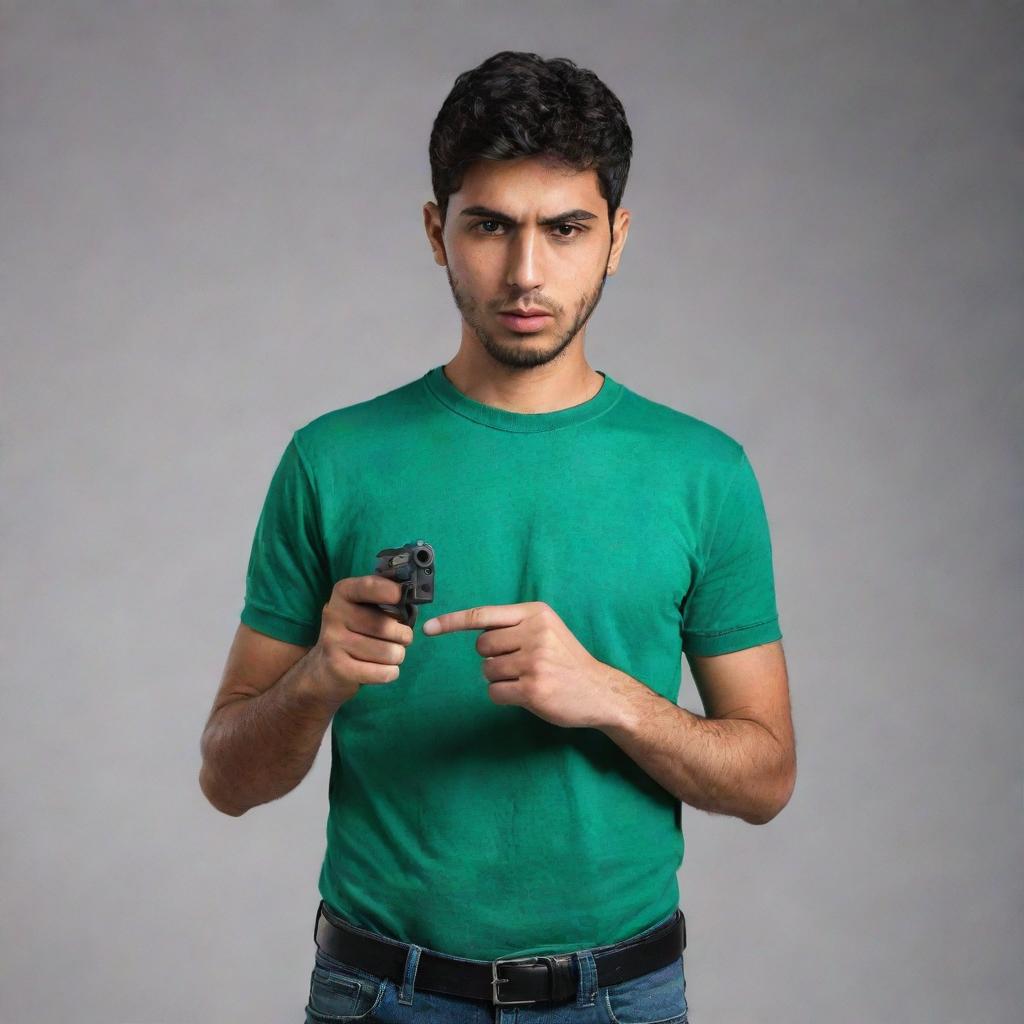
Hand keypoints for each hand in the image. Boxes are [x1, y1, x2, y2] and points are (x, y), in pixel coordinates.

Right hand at [312, 575, 414, 706]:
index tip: (401, 595)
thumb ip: (384, 596)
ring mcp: (334, 642)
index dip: (388, 591)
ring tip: (390, 654)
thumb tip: (410, 592)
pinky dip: (391, 672)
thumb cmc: (355, 631)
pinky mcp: (339, 668)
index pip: (368, 587)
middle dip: (404, 635)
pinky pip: (382, 672)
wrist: (323, 668)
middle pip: (385, 626)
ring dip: (398, 655)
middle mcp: (334, 615)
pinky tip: (385, 669)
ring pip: (388, 652)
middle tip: (402, 638)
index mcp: (343, 593)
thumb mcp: (363, 607)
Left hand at [421, 601, 614, 728]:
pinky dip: (503, 695)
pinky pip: (494, 692)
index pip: (484, 615)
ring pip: (487, 671)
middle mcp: (535, 633)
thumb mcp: (547, 629)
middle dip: (493, 658)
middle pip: (482, 646)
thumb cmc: (567, 660)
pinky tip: (525, 694)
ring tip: (527, 678)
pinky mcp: (533, 689)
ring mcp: (534, 662)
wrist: (600, 691)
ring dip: (499, 678)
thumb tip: (477, 634)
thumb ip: (516, 626)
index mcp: (536, 613)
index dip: (453, 622)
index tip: (428, 629)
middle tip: (519, 664)